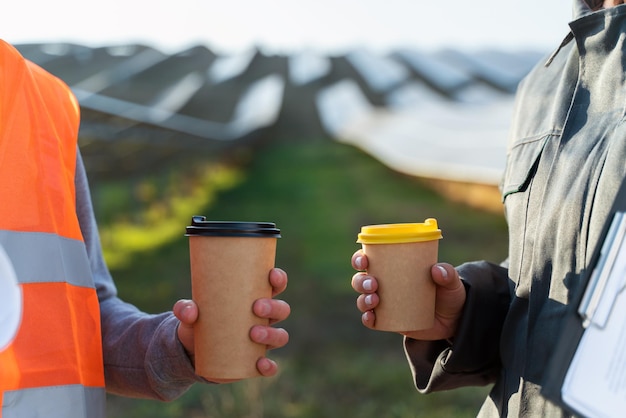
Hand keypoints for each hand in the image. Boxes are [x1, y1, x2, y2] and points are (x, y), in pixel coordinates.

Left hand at [173, 267, 290, 377]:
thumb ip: (185, 309)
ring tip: (253, 333)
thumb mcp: (189, 313)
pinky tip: (261, 364)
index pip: (274, 285)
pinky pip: (270, 366)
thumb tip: (189, 311)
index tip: (272, 275)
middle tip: (256, 307)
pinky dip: (269, 366)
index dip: (278, 279)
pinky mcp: (255, 361)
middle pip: (282, 309)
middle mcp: (264, 318)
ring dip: (272, 334)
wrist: (191, 352)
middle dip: (274, 307)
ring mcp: (262, 341)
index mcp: (254, 298)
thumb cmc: (198, 322)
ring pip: (280, 336)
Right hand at [351, 250, 465, 340]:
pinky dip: (367, 319)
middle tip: (373, 283)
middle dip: (360, 280)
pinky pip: (371, 320)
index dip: (360, 258)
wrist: (454, 320)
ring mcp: (385, 303)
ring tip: (375, 300)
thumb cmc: (449, 293)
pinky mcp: (388, 321)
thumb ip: (447, 273)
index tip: (364, 259)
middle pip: (361, 279)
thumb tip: (437, 269)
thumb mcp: (451, 282)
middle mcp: (385, 284)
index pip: (370, 258)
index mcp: (394, 267)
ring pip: (363, 299)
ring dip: (363, 299)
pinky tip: (371, 317)